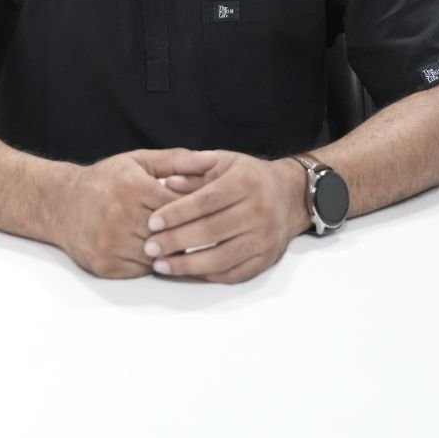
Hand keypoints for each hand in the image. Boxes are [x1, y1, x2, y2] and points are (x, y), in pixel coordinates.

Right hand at [57, 148, 217, 278]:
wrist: (62, 204)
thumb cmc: (106, 180)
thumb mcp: (139, 161)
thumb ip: (177, 161)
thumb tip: (212, 160)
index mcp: (132, 187)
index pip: (179, 204)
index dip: (197, 208)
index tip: (210, 209)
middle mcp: (120, 216)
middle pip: (170, 232)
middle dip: (187, 231)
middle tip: (203, 230)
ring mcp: (112, 243)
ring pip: (159, 255)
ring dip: (171, 250)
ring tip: (179, 240)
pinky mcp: (106, 265)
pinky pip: (142, 270)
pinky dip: (153, 263)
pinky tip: (155, 251)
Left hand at [142, 152, 303, 283]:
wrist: (289, 195)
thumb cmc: (248, 176)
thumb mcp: (224, 162)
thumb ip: (194, 170)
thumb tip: (167, 182)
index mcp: (245, 182)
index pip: (205, 201)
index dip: (176, 213)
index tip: (152, 223)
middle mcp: (258, 210)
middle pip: (211, 231)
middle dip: (176, 241)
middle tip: (149, 247)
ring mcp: (264, 238)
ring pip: (221, 257)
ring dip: (187, 265)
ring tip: (161, 265)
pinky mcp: (266, 259)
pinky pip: (233, 273)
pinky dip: (207, 275)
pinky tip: (186, 272)